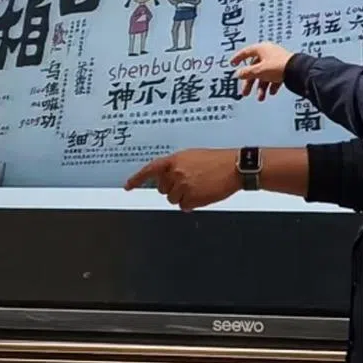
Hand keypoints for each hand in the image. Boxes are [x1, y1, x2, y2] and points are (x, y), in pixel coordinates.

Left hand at [124, 148, 238, 210]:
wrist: (235, 167)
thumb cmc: (216, 160)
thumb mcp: (192, 156)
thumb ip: (175, 165)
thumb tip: (165, 179)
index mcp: (174, 160)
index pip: (149, 170)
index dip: (137, 179)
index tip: (127, 187)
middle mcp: (175, 173)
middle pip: (162, 189)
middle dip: (173, 188)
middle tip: (190, 181)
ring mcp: (183, 186)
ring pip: (172, 199)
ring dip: (184, 196)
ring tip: (200, 186)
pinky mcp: (191, 198)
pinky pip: (184, 206)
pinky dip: (192, 203)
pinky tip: (203, 193)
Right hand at [230, 42, 293, 100]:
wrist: (298, 71)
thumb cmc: (278, 66)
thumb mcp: (258, 70)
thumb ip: (246, 73)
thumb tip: (237, 74)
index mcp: (261, 49)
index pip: (246, 52)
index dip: (238, 58)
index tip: (232, 64)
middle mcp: (269, 53)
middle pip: (254, 68)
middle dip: (250, 82)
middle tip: (245, 93)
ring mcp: (277, 61)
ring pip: (264, 75)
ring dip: (261, 87)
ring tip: (261, 98)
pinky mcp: (285, 68)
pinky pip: (274, 77)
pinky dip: (271, 85)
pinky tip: (272, 92)